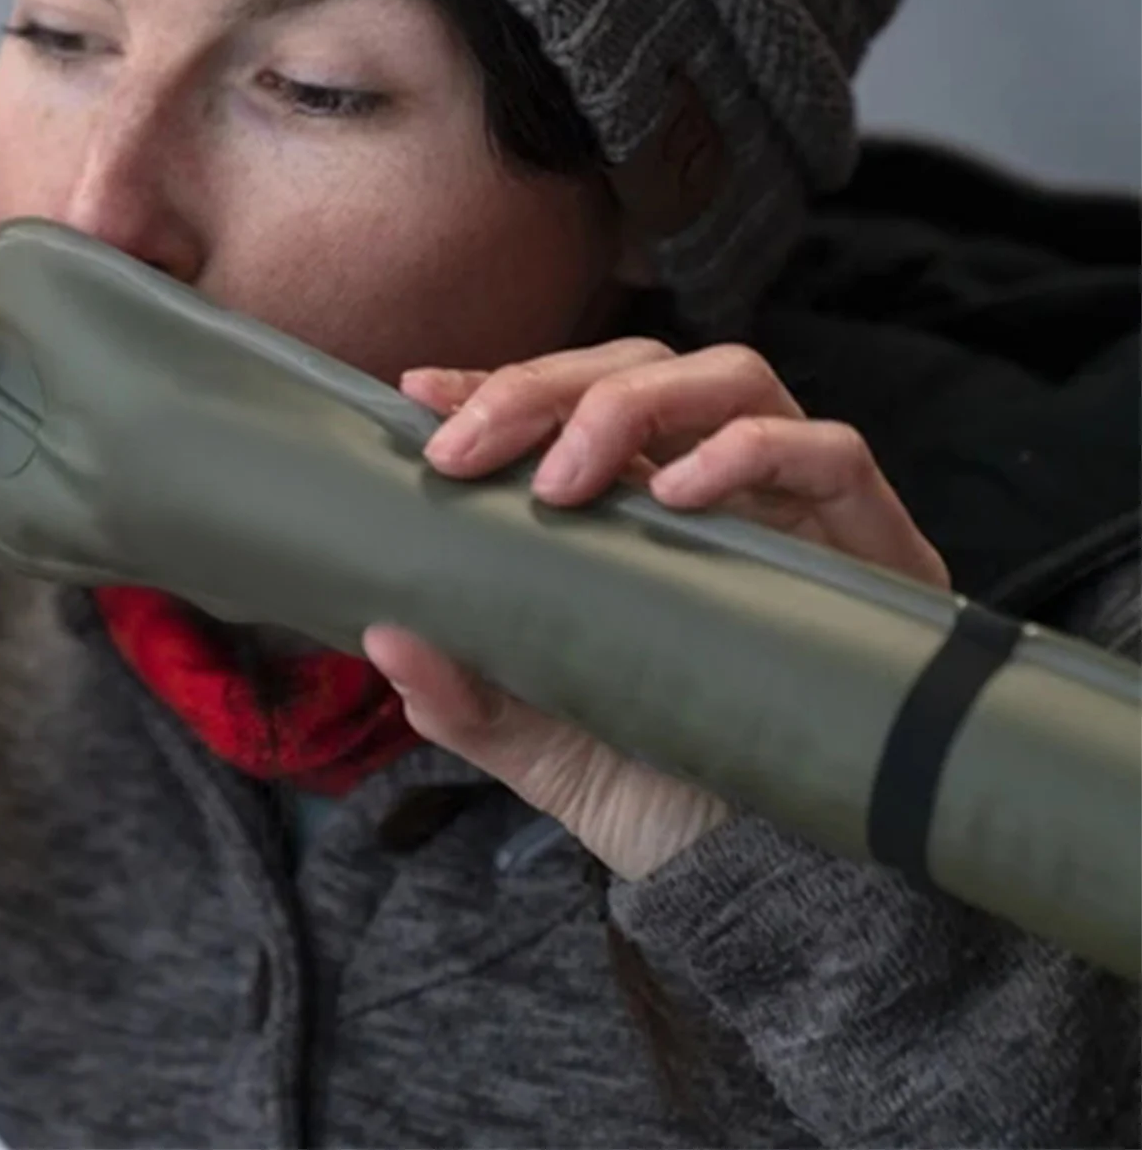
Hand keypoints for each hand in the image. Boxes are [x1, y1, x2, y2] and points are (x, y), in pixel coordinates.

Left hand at [362, 339, 949, 880]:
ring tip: (561, 481)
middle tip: (465, 450)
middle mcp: (710, 490)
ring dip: (631, 405)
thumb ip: (465, 695)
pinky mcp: (870, 541)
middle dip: (541, 388)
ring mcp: (791, 507)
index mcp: (630, 514)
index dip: (498, 385)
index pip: (567, 407)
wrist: (773, 884)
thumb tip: (383, 638)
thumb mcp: (541, 747)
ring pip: (730, 378)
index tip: (419, 394)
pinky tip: (683, 496)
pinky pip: (831, 452)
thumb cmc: (661, 794)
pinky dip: (753, 450)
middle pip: (637, 369)